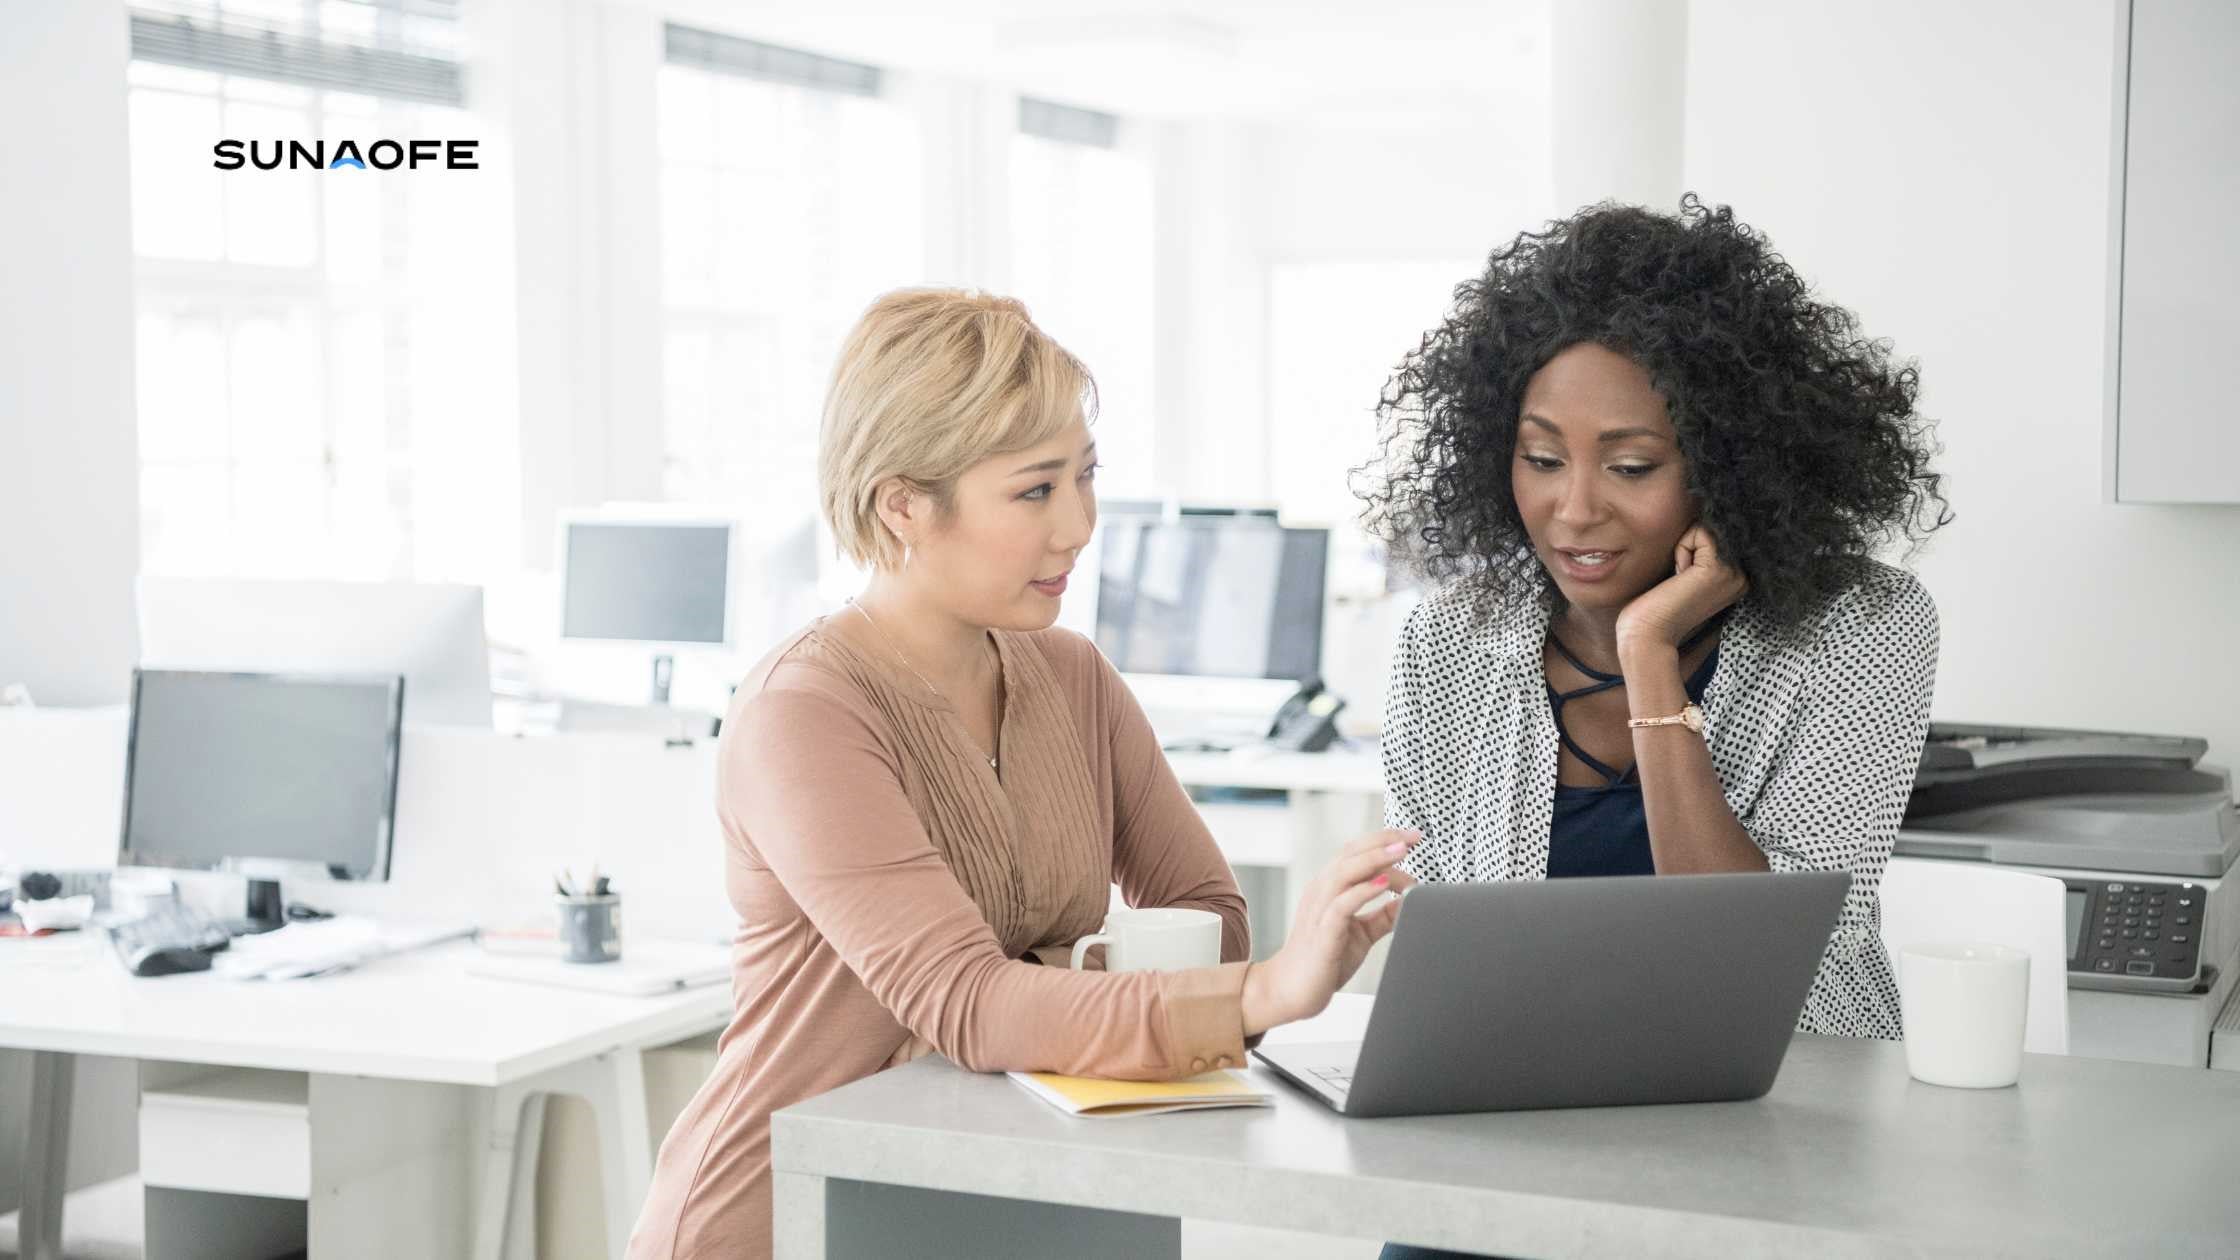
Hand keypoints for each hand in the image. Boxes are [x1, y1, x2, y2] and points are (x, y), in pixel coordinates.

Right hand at [1241, 829, 1419, 1033]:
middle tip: (1412, 837)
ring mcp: (1319, 910)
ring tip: (1401, 852)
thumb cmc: (1324, 960)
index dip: (1383, 841)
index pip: (1355, 852)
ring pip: (1345, 872)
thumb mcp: (1361, 932)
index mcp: (1329, 888)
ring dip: (1375, 859)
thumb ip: (1383, 916)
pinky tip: (1382, 885)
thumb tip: (1411, 900)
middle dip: (1384, 842)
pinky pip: (1341, 906)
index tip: (1412, 838)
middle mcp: (1321, 892)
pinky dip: (1362, 892)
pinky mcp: (1322, 933)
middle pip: (1351, 854)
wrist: (1291, 990)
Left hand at [1615, 525, 1747, 654]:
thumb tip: (1702, 519)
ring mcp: (1735, 573)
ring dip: (1685, 548)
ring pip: (1707, 528)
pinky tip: (1679, 576)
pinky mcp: (1718, 568)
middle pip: (1714, 528)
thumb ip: (1701, 552)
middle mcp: (1743, 576)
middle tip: (1681, 578)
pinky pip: (1699, 532)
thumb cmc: (1658, 606)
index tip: (1684, 577)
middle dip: (1690, 545)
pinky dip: (1682, 549)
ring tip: (1681, 578)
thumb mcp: (1688, 572)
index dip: (1694, 546)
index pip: (1719, 533)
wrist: (1647, 634)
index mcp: (1737, 578)